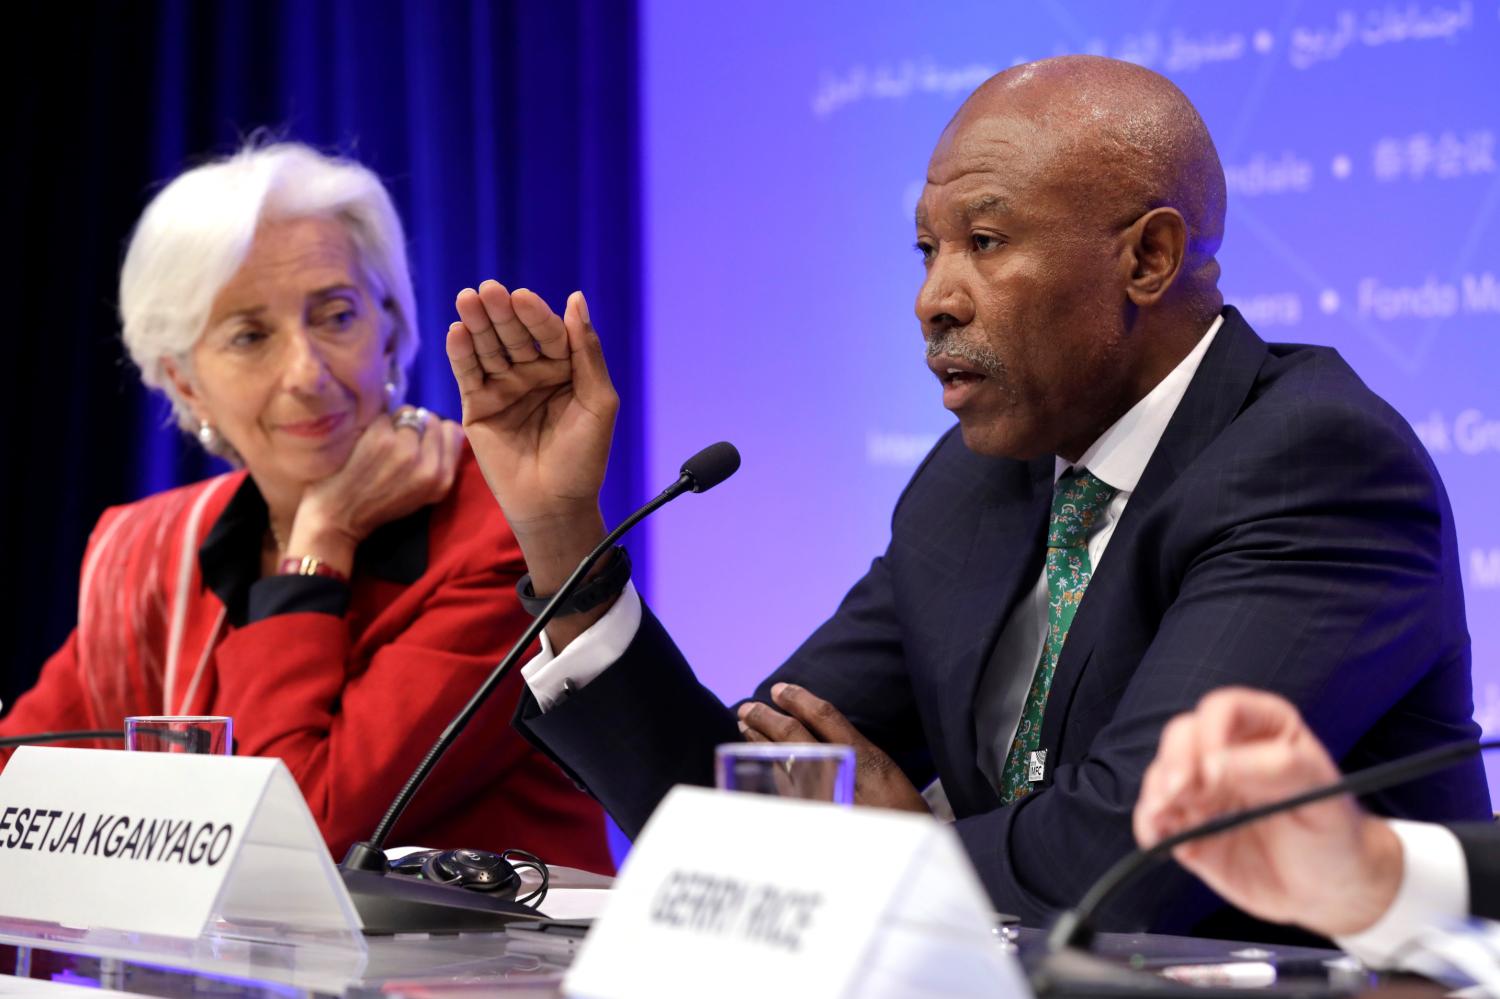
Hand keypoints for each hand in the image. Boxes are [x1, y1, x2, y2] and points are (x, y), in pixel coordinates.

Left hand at [287, 409, 464, 574]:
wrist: (341, 515)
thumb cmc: (380, 505)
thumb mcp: (423, 495)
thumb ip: (439, 463)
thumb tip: (447, 426)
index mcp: (442, 480)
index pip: (453, 431)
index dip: (434, 432)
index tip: (420, 440)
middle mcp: (428, 464)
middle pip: (432, 419)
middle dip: (416, 425)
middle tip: (397, 442)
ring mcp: (405, 449)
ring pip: (408, 413)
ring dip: (395, 422)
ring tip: (382, 442)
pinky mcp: (381, 438)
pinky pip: (384, 415)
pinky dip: (376, 424)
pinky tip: (366, 442)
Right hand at [448, 283, 616, 548]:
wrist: (554, 504)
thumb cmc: (584, 457)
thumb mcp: (598, 402)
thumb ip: (586, 352)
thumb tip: (576, 299)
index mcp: (565, 368)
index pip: (548, 334)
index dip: (535, 316)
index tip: (522, 297)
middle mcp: (533, 372)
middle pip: (514, 335)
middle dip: (501, 313)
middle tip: (488, 290)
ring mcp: (504, 387)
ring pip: (488, 349)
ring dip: (477, 324)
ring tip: (468, 300)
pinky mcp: (478, 405)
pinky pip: (469, 374)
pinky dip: (461, 353)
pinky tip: (457, 331)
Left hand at [737, 683, 928, 812]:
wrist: (902, 857)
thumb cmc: (900, 813)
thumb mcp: (886, 774)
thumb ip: (854, 753)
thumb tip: (818, 731)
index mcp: (863, 758)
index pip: (825, 717)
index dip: (799, 699)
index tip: (780, 689)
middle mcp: (839, 773)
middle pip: (793, 736)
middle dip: (766, 718)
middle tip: (748, 707)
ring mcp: (818, 797)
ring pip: (780, 760)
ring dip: (759, 740)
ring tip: (745, 726)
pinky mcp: (807, 817)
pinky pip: (781, 787)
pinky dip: (766, 768)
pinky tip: (755, 760)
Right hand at [1133, 687, 1402, 936]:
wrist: (1332, 891)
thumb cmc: (1334, 835)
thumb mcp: (1322, 798)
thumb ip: (1276, 770)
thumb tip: (1214, 764)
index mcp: (1264, 730)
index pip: (1224, 709)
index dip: (1212, 730)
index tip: (1212, 765)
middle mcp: (1227, 753)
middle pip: (1182, 736)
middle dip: (1174, 761)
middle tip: (1178, 792)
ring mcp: (1204, 790)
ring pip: (1162, 774)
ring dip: (1157, 794)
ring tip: (1166, 818)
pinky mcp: (1188, 826)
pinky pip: (1155, 818)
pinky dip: (1149, 827)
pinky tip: (1161, 840)